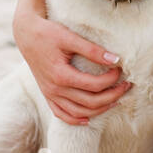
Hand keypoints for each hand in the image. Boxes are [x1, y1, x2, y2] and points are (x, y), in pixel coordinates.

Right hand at [13, 8, 131, 125]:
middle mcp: (54, 89)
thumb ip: (92, 50)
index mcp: (61, 75)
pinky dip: (75, 119)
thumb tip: (115, 60)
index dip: (111, 80)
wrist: (26, 34)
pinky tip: (88, 119)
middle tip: (126, 86)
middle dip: (112, 96)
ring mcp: (50, 94)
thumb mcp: (70, 37)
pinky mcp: (47, 94)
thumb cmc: (48, 33)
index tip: (120, 70)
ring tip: (115, 100)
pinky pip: (61, 114)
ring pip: (78, 112)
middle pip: (89, 102)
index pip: (93, 85)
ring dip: (99, 110)